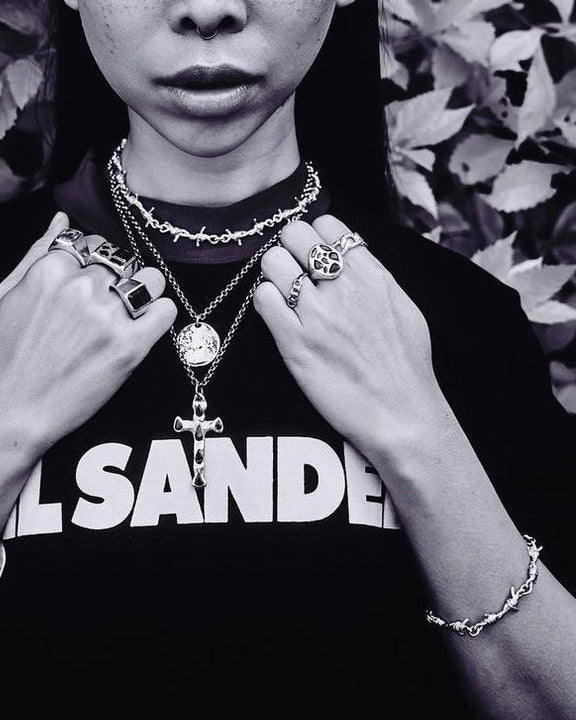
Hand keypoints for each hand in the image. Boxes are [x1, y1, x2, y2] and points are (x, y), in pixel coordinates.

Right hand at [0, 212, 176, 464]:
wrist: (11, 411)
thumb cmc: (4, 356)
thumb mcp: (7, 294)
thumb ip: (38, 253)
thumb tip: (62, 220)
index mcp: (50, 270)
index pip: (92, 243)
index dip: (95, 263)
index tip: (92, 282)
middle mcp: (82, 288)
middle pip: (123, 261)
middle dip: (116, 279)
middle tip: (105, 306)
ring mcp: (108, 316)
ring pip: (151, 280)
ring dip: (144, 292)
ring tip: (128, 313)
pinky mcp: (130, 346)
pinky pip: (166, 311)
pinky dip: (159, 316)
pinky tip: (142, 328)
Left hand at [254, 214, 457, 474]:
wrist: (401, 414)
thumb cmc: (406, 368)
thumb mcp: (403, 309)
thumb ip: (375, 278)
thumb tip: (351, 258)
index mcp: (372, 276)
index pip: (328, 224)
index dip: (314, 235)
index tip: (312, 252)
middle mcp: (343, 288)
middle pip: (294, 234)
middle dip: (289, 247)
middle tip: (292, 269)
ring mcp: (317, 314)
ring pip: (273, 262)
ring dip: (274, 274)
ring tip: (284, 294)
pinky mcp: (295, 344)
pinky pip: (263, 299)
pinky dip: (265, 301)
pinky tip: (278, 315)